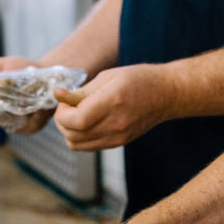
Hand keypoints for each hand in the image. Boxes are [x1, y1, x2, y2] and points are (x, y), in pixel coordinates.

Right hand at [0, 55, 54, 131]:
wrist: (51, 76)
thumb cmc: (25, 70)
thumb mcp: (3, 64)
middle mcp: (0, 115)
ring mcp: (15, 123)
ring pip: (8, 120)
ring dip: (11, 111)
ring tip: (17, 98)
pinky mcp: (31, 128)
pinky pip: (27, 124)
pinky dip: (31, 115)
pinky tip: (36, 106)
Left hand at [53, 64, 173, 150]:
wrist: (166, 95)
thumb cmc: (138, 79)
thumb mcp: (108, 76)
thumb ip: (82, 90)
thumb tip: (58, 95)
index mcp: (112, 102)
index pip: (77, 120)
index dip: (62, 114)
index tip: (62, 103)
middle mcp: (115, 124)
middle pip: (73, 136)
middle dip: (62, 122)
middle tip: (66, 107)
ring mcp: (117, 137)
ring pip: (77, 145)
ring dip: (69, 131)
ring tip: (75, 115)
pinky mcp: (118, 143)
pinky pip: (89, 147)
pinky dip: (80, 137)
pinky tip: (86, 122)